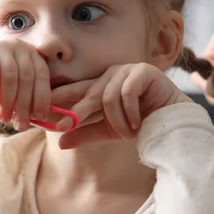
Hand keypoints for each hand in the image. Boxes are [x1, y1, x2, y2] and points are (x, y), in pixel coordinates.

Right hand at [0, 39, 50, 130]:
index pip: (41, 75)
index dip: (42, 97)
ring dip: (8, 100)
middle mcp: (20, 47)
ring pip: (11, 76)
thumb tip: (37, 117)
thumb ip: (26, 95)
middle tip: (20, 125)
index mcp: (32, 54)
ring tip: (4, 118)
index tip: (39, 116)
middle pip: (27, 77)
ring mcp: (2, 46)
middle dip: (24, 104)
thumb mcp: (15, 83)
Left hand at [51, 63, 191, 148]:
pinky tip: (138, 122)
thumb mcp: (107, 131)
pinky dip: (129, 112)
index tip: (42, 108)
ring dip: (117, 120)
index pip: (76, 90)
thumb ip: (84, 134)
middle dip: (77, 112)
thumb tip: (59, 143)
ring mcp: (127, 70)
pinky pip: (126, 93)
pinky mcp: (143, 72)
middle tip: (64, 126)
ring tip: (128, 131)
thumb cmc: (139, 123)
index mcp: (101, 85)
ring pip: (108, 96)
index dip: (59, 98)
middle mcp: (111, 74)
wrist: (171, 122)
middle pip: (88, 93)